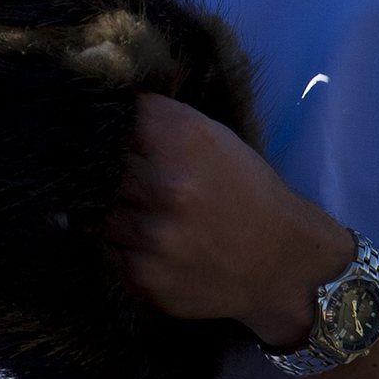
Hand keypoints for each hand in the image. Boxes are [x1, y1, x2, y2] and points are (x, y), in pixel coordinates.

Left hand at [103, 94, 354, 345]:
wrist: (284, 263)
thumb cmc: (247, 190)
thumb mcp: (213, 136)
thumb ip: (160, 118)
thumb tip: (107, 102)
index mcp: (184, 139)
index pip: (116, 118)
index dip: (109, 124)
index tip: (109, 132)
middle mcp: (166, 185)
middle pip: (98, 163)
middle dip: (102, 167)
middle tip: (114, 173)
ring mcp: (153, 235)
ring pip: (95, 209)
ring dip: (107, 207)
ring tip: (134, 210)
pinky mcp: (144, 277)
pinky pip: (105, 249)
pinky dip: (117, 243)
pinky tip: (144, 242)